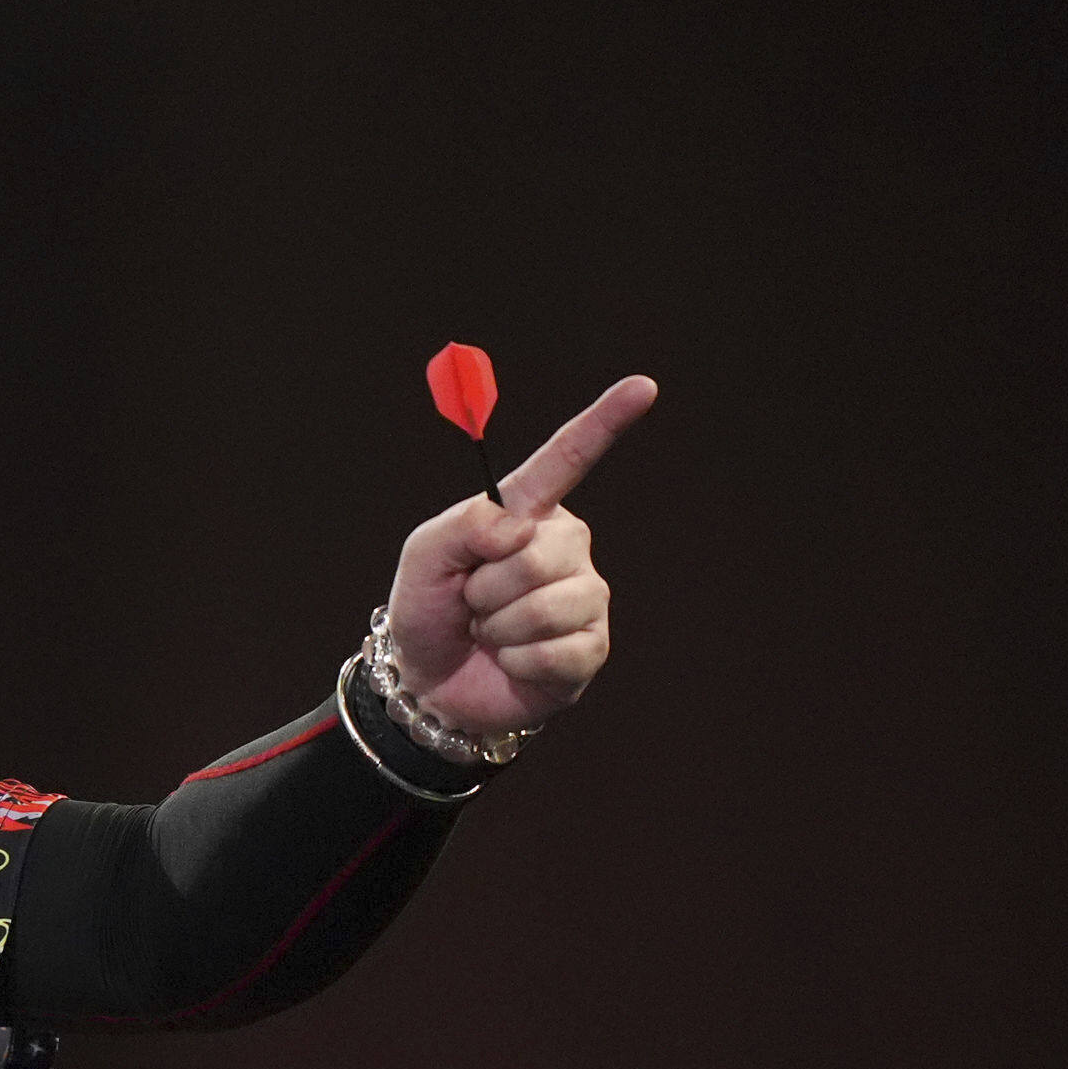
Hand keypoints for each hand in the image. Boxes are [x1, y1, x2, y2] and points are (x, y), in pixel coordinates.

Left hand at [385, 374, 658, 736]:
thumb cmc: (430, 610)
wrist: (428, 683)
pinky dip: (518, 662)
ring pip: (547, 605)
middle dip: (488, 587)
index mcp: (528, 512)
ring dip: (499, 627)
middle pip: (539, 553)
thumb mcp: (423, 558)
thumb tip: (519, 528)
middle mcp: (566, 546)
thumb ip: (461, 526)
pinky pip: (555, 651)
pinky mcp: (590, 647)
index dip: (604, 422)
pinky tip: (511, 661)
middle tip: (473, 604)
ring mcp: (585, 597)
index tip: (644, 385)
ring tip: (490, 633)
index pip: (568, 460)